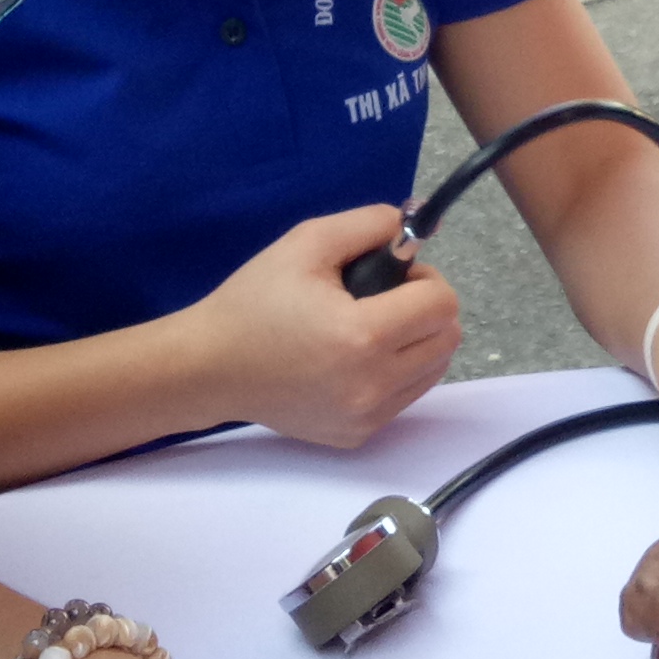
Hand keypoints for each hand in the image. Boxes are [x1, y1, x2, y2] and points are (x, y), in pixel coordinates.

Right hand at [181, 206, 463, 449]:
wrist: (210, 367)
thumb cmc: (254, 302)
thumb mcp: (306, 243)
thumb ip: (369, 225)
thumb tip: (418, 222)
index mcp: (362, 336)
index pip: (442, 304)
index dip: (424, 278)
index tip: (393, 275)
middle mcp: (372, 384)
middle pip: (447, 339)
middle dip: (426, 309)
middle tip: (383, 299)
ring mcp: (366, 417)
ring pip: (433, 371)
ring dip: (417, 343)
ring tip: (370, 328)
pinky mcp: (356, 436)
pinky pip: (405, 398)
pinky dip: (396, 374)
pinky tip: (355, 360)